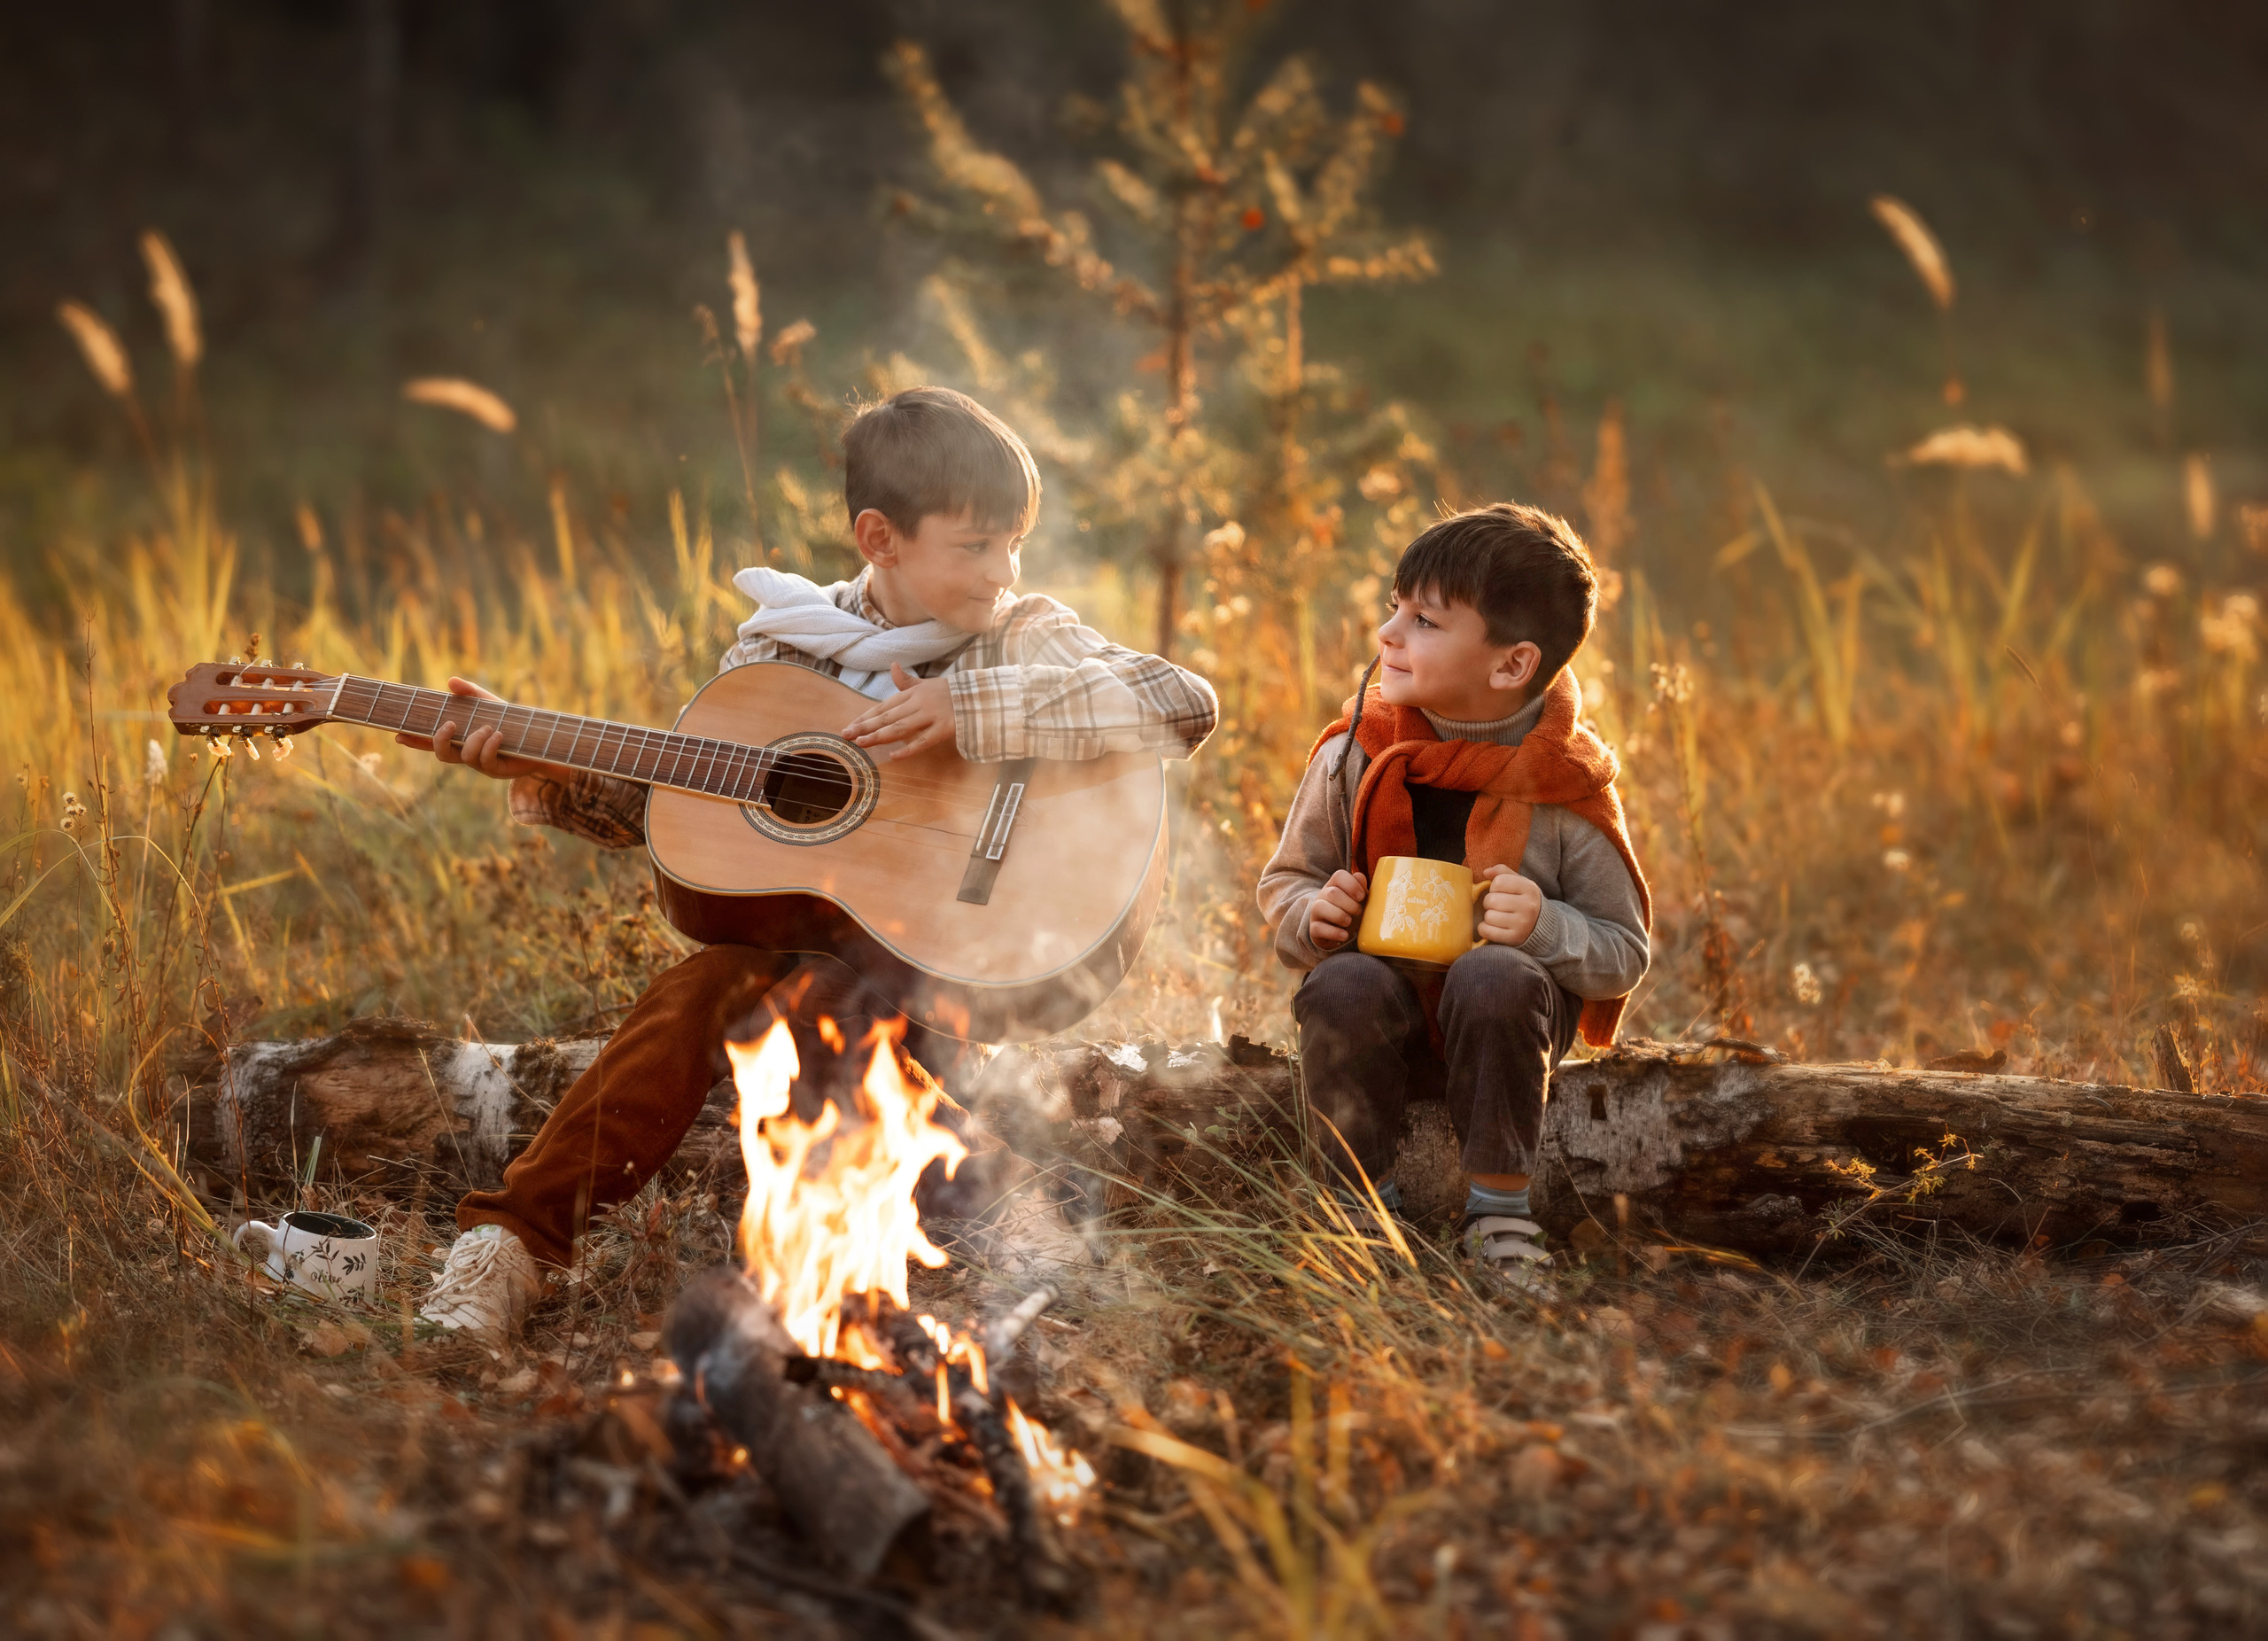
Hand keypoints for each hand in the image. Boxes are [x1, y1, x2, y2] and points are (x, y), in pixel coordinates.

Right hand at [395, 676, 560, 782]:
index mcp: (460, 738)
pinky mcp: (496, 770)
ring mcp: (480, 764)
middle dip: (440, 740)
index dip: (415, 740)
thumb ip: (469, 692)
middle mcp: (466, 753)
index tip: (398, 734)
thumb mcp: (488, 702)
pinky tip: (498, 735)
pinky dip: (489, 746)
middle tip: (449, 725)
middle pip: (441, 754)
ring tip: (489, 728)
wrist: (539, 739)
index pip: (431, 741)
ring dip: (474, 740)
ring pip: (464, 757)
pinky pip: (485, 761)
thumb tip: (449, 682)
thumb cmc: (510, 720)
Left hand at [843, 665, 956, 759]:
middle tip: (846, 735)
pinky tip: (893, 755)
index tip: (850, 726)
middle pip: (887, 717)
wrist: (980, 694)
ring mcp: (931, 715)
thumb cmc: (950, 692)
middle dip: (865, 726)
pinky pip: (924, 740)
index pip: (883, 706)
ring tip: (861, 743)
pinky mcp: (945, 728)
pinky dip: (908, 749)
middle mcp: (918, 703)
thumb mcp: (926, 684)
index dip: (865, 716)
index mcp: (912, 693)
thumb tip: (892, 666)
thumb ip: (906, 680)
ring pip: (900, 727)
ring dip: (879, 735)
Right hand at [1308, 869, 1368, 950]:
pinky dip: (1334, 933)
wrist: (1340, 932)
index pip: (1339, 876)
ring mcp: (1316, 913)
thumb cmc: (1351, 911)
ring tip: (1349, 922)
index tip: (1362, 896)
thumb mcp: (1359, 899)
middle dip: (1349, 903)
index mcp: (1335, 885)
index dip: (1352, 885)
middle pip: (1331, 892)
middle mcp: (1322, 896)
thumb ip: (1361, 886)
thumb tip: (1359, 877)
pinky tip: (1344, 935)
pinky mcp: (1314, 929)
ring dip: (1339, 915)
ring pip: (1320, 907)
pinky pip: (1317, 928)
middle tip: (1358, 912)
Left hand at [1477, 865, 1542, 946]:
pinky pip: (1486, 931)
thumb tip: (1486, 872)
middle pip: (1491, 900)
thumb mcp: (1520, 883)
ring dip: (1488, 916)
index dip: (1494, 887)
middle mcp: (1528, 906)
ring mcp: (1522, 924)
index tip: (1501, 892)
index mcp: (1529, 888)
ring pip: (1488, 916)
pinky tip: (1494, 927)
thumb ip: (1503, 872)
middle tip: (1498, 906)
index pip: (1499, 882)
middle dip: (1489, 902)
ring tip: (1498, 916)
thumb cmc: (1525, 900)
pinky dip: (1484, 929)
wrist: (1541, 926)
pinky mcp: (1514, 938)